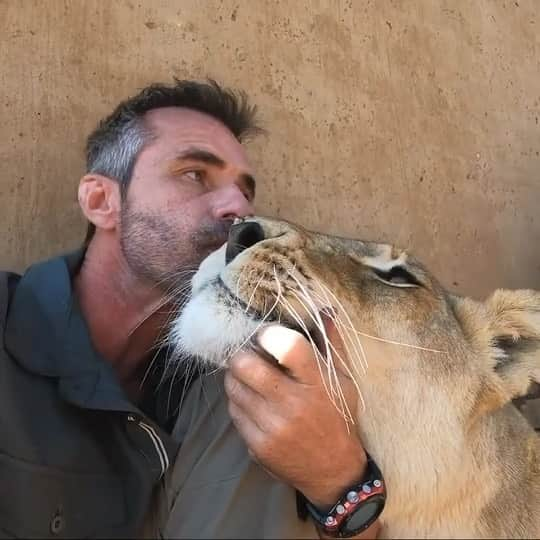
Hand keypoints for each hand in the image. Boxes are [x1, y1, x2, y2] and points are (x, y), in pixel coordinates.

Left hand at [224, 312, 366, 507]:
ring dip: (235, 377)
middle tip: (245, 353)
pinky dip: (237, 401)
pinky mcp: (258, 446)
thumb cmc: (338, 417)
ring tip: (246, 375)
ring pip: (234, 388)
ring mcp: (273, 428)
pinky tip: (250, 400)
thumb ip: (332, 344)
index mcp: (317, 384)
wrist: (333, 471)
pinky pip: (234, 412)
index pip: (287, 347)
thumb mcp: (343, 380)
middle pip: (247, 366)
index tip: (265, 334)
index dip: (269, 334)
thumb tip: (323, 310)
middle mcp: (293, 405)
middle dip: (240, 354)